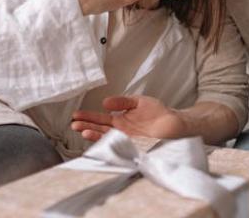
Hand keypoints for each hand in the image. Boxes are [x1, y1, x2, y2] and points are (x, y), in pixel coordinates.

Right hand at [71, 96, 185, 141]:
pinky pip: (121, 146)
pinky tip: (103, 140)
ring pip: (107, 138)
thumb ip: (122, 101)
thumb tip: (105, 102)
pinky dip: (111, 144)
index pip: (100, 119)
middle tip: (74, 125)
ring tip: (84, 132)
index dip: (88, 117)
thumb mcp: (138, 101)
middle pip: (100, 130)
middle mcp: (121, 131)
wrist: (174, 122)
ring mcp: (127, 139)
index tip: (75, 115)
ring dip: (95, 135)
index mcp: (120, 120)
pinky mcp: (135, 146)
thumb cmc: (157, 112)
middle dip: (86, 127)